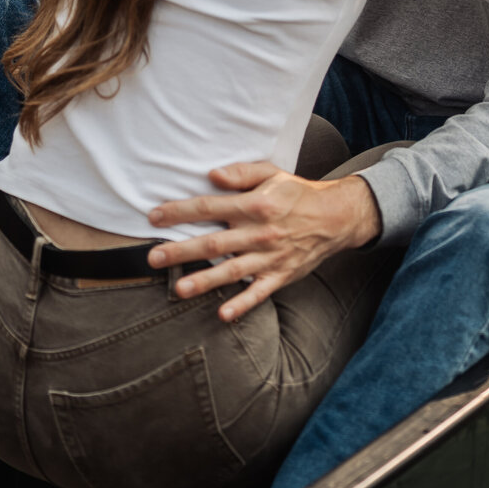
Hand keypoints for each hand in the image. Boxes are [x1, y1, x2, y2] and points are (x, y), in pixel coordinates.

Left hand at [146, 163, 380, 322]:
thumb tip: (212, 175)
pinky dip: (242, 304)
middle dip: (182, 250)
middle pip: (214, 242)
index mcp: (254, 204)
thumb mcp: (271, 173)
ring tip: (179, 289)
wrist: (335, 217)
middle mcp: (259, 231)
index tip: (153, 216)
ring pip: (232, 270)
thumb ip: (241, 173)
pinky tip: (223, 314)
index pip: (209, 206)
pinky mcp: (280, 275)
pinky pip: (259, 293)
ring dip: (205, 281)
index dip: (180, 212)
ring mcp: (270, 256)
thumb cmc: (296, 193)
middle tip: (153, 258)